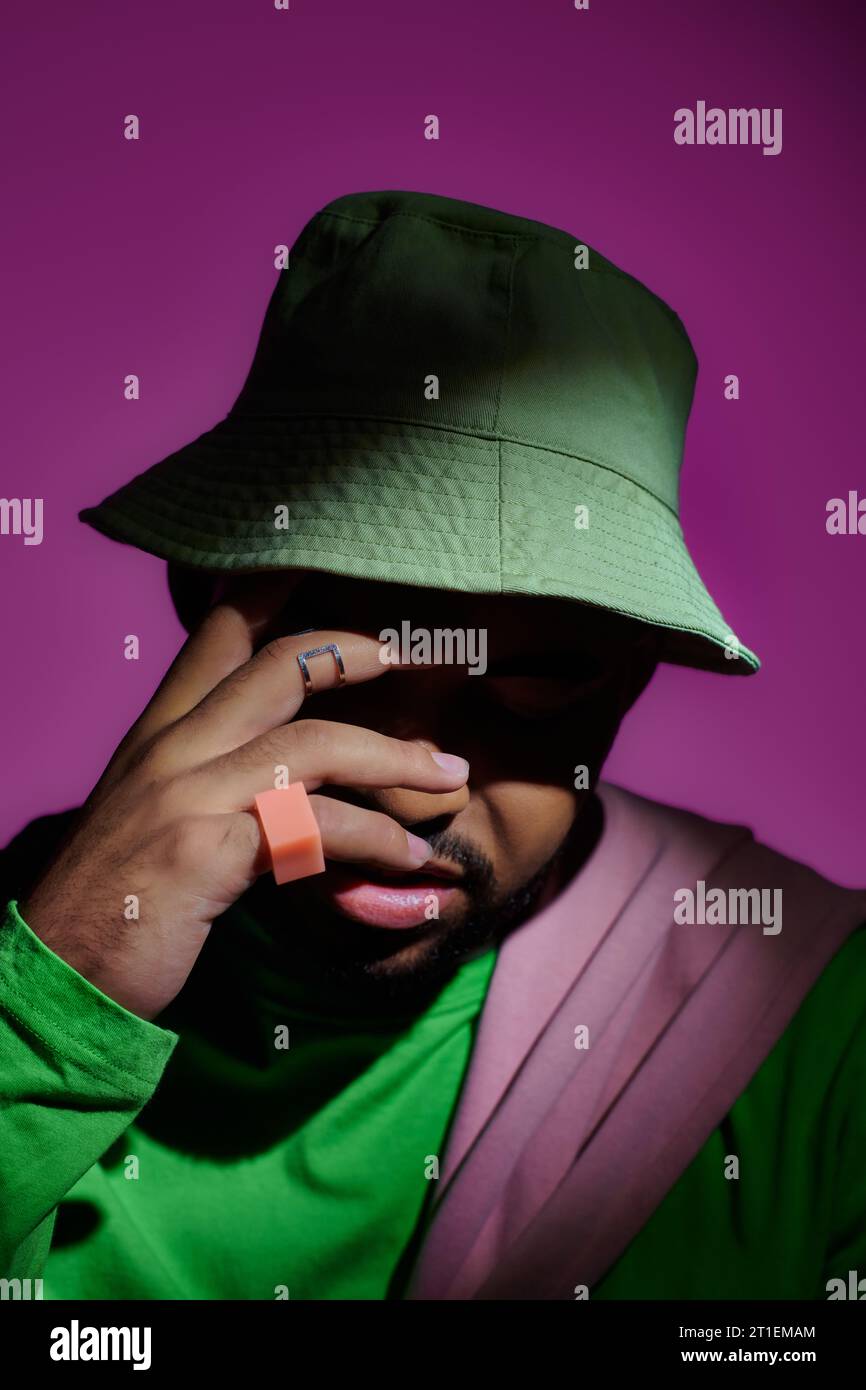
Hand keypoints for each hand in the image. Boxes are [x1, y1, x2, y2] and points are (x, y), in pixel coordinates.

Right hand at [18, 575, 468, 1020]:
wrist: (61, 971)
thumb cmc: (116, 900)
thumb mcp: (155, 817)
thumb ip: (211, 777)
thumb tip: (289, 775)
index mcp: (159, 733)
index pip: (219, 634)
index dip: (275, 590)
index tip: (327, 566)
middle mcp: (172, 749)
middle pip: (279, 665)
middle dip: (357, 652)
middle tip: (415, 659)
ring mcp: (187, 796)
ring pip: (314, 743)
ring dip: (396, 760)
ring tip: (449, 779)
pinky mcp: (207, 854)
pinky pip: (314, 828)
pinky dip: (375, 841)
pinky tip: (410, 862)